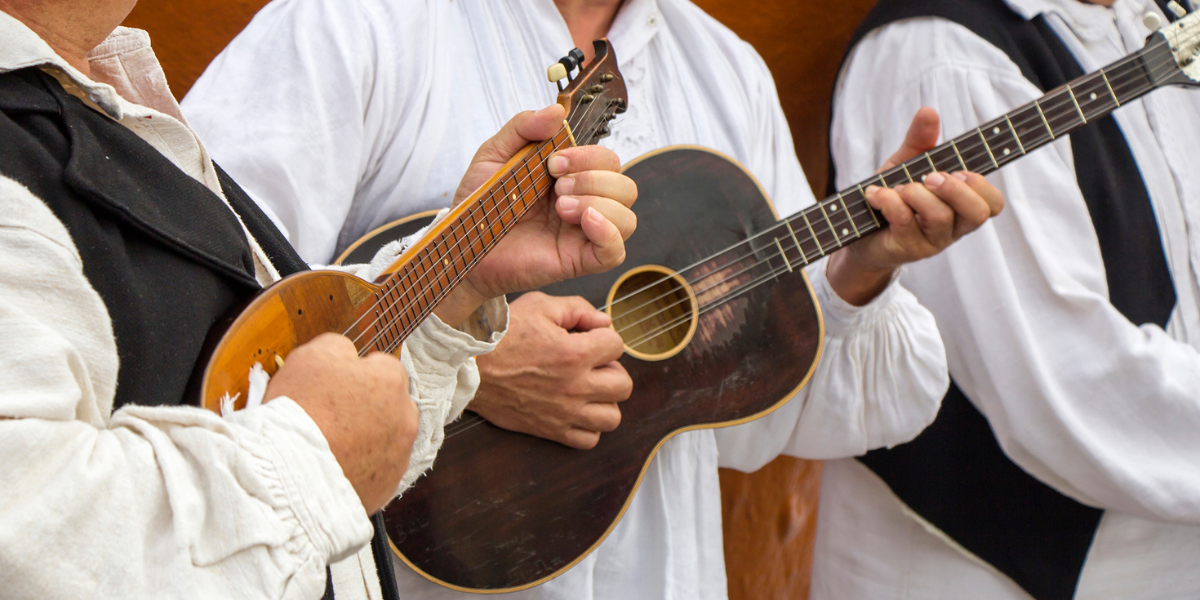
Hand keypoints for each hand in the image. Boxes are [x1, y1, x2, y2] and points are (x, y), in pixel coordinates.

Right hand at [263, 333, 417, 513]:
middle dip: (367, 408)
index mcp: (390, 380)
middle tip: (331, 417)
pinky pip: (376, 471)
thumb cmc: (299, 411)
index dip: (353, 375)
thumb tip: (347, 354)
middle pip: (389, 405)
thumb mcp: (310, 356)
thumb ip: (338, 347)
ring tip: (331, 446)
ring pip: (385, 439)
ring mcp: (399, 456)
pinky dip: (361, 468)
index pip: (381, 367)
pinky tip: (334, 467)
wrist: (290, 475)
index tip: (332, 387)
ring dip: (367, 439)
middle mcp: (405, 418)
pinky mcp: (387, 487)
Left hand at [434, 104, 637, 325]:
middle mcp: (584, 204)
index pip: (608, 161)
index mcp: (571, 178)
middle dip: (594, 179)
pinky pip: (616, 252)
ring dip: (600, 204)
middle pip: (625, 186)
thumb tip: (557, 109)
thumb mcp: (494, 155)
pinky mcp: (578, 260)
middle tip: (556, 187)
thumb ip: (523, 126)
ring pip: (627, 218)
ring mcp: (583, 234)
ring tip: (561, 208)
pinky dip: (608, 233)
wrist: (463, 244)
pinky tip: (585, 222)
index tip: (553, 162)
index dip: (589, 156)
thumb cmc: (480, 204)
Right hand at [471, 292, 631, 449]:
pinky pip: (589, 440)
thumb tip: (605, 323)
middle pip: (623, 385)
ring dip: (605, 401)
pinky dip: (588, 427)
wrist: (468, 369)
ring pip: (612, 417)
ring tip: (588, 389)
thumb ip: (578, 309)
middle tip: (592, 365)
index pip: (617, 345)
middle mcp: (574, 387)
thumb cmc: (501, 336)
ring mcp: (564, 412)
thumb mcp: (539, 305)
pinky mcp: (551, 430)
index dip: (604, 338)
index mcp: (574, 353)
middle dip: (612, 370)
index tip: (588, 339)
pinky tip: (576, 410)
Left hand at [827, 107, 1004, 304]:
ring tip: (896, 187)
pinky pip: (905, 221)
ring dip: (915, 193)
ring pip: (939, 216)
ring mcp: (932, 242)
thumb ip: (919, 141)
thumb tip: (929, 112)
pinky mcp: (907, 249)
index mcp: (961, 207)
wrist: (857, 230)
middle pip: (977, 213)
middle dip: (954, 188)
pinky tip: (875, 194)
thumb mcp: (905, 164)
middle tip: (929, 176)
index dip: (981, 186)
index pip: (993, 203)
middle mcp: (953, 228)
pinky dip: (888, 201)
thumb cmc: (891, 197)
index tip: (958, 170)